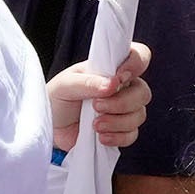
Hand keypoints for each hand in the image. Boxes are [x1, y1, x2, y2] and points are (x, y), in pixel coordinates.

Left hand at [46, 39, 152, 155]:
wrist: (51, 127)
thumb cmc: (58, 98)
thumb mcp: (65, 85)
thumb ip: (88, 82)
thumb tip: (113, 84)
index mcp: (111, 69)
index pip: (138, 56)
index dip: (136, 63)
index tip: (119, 77)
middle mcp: (122, 87)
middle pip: (143, 92)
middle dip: (122, 102)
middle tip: (96, 106)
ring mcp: (124, 110)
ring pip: (139, 115)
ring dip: (117, 122)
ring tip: (94, 125)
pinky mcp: (121, 131)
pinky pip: (132, 134)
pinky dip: (118, 137)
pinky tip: (101, 137)